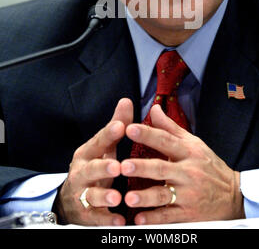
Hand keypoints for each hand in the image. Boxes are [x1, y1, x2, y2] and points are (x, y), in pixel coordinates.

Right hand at [53, 98, 132, 225]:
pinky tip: (120, 221)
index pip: (98, 141)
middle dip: (102, 167)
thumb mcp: (102, 147)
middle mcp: (82, 173)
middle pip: (90, 169)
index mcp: (87, 153)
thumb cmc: (93, 167)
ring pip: (91, 195)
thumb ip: (115, 126)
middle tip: (116, 166)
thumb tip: (126, 100)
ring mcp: (82, 194)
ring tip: (116, 198)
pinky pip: (97, 219)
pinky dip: (108, 220)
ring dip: (104, 196)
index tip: (121, 126)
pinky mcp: (86, 215)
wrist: (69, 200)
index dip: (108, 134)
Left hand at [121, 104, 243, 224]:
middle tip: (123, 166)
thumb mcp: (193, 143)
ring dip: (145, 197)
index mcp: (188, 152)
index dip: (148, 134)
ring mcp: (188, 194)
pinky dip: (154, 219)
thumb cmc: (209, 165)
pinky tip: (139, 220)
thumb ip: (170, 127)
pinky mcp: (188, 214)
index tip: (130, 128)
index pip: (165, 140)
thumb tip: (154, 109)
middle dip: (142, 167)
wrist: (234, 195)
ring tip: (128, 198)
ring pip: (164, 195)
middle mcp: (188, 172)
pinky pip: (169, 217)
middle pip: (162, 168)